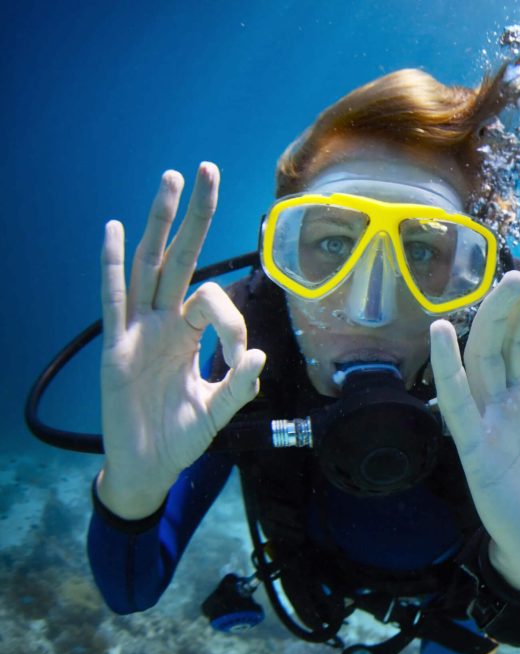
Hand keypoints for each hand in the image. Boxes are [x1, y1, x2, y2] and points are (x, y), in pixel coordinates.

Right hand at [97, 164, 264, 518]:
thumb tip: (258, 354)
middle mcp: (163, 323)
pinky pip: (113, 301)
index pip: (213, 301)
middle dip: (196, 216)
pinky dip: (113, 266)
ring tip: (170, 181)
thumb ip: (238, 385)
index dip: (232, 320)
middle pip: (180, 257)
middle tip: (208, 169)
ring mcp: (137, 332)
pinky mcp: (115, 349)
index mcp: (190, 333)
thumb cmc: (182, 437)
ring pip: (148, 266)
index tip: (238, 356)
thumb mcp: (218, 411)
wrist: (148, 469)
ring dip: (159, 224)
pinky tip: (114, 230)